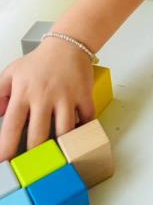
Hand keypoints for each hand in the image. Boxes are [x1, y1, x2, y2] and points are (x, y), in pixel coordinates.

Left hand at [0, 38, 94, 160]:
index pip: (11, 127)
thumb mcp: (11, 73)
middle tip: (33, 166)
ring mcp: (66, 96)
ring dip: (60, 147)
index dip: (6, 149)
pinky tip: (77, 137)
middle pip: (38, 136)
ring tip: (55, 157)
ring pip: (64, 132)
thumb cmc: (38, 62)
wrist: (68, 44)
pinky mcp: (84, 94)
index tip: (4, 164)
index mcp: (23, 93)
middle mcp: (44, 96)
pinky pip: (86, 119)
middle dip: (34, 156)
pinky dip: (83, 131)